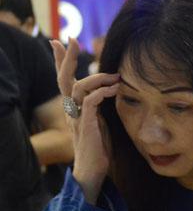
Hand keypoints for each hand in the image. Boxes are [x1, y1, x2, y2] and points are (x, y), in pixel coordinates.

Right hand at [52, 38, 119, 203]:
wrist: (93, 171)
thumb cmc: (99, 147)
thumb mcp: (100, 120)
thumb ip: (99, 105)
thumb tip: (110, 88)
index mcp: (73, 107)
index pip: (64, 79)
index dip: (60, 60)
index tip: (60, 41)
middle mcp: (71, 110)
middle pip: (63, 79)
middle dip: (66, 57)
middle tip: (70, 39)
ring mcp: (77, 117)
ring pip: (78, 87)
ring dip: (96, 77)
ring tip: (114, 75)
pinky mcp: (87, 125)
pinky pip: (90, 103)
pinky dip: (101, 93)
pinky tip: (114, 89)